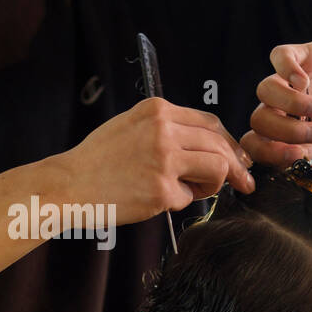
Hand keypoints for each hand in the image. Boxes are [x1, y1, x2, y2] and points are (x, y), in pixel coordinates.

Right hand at [56, 97, 254, 221]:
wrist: (69, 185)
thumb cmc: (97, 160)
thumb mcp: (130, 126)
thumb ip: (165, 129)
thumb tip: (205, 145)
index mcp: (156, 110)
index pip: (209, 121)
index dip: (227, 142)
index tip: (236, 157)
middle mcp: (163, 130)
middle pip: (219, 144)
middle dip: (235, 166)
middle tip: (242, 182)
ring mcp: (164, 159)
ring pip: (217, 168)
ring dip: (213, 183)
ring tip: (193, 190)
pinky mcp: (162, 189)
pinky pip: (190, 197)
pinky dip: (180, 201)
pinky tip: (158, 199)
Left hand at [240, 33, 311, 166]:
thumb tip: (291, 161)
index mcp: (286, 131)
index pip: (256, 144)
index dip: (267, 153)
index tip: (296, 155)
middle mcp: (282, 106)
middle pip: (258, 120)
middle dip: (286, 132)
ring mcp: (290, 80)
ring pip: (264, 89)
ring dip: (291, 104)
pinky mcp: (304, 54)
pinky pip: (279, 55)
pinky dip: (287, 68)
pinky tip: (307, 81)